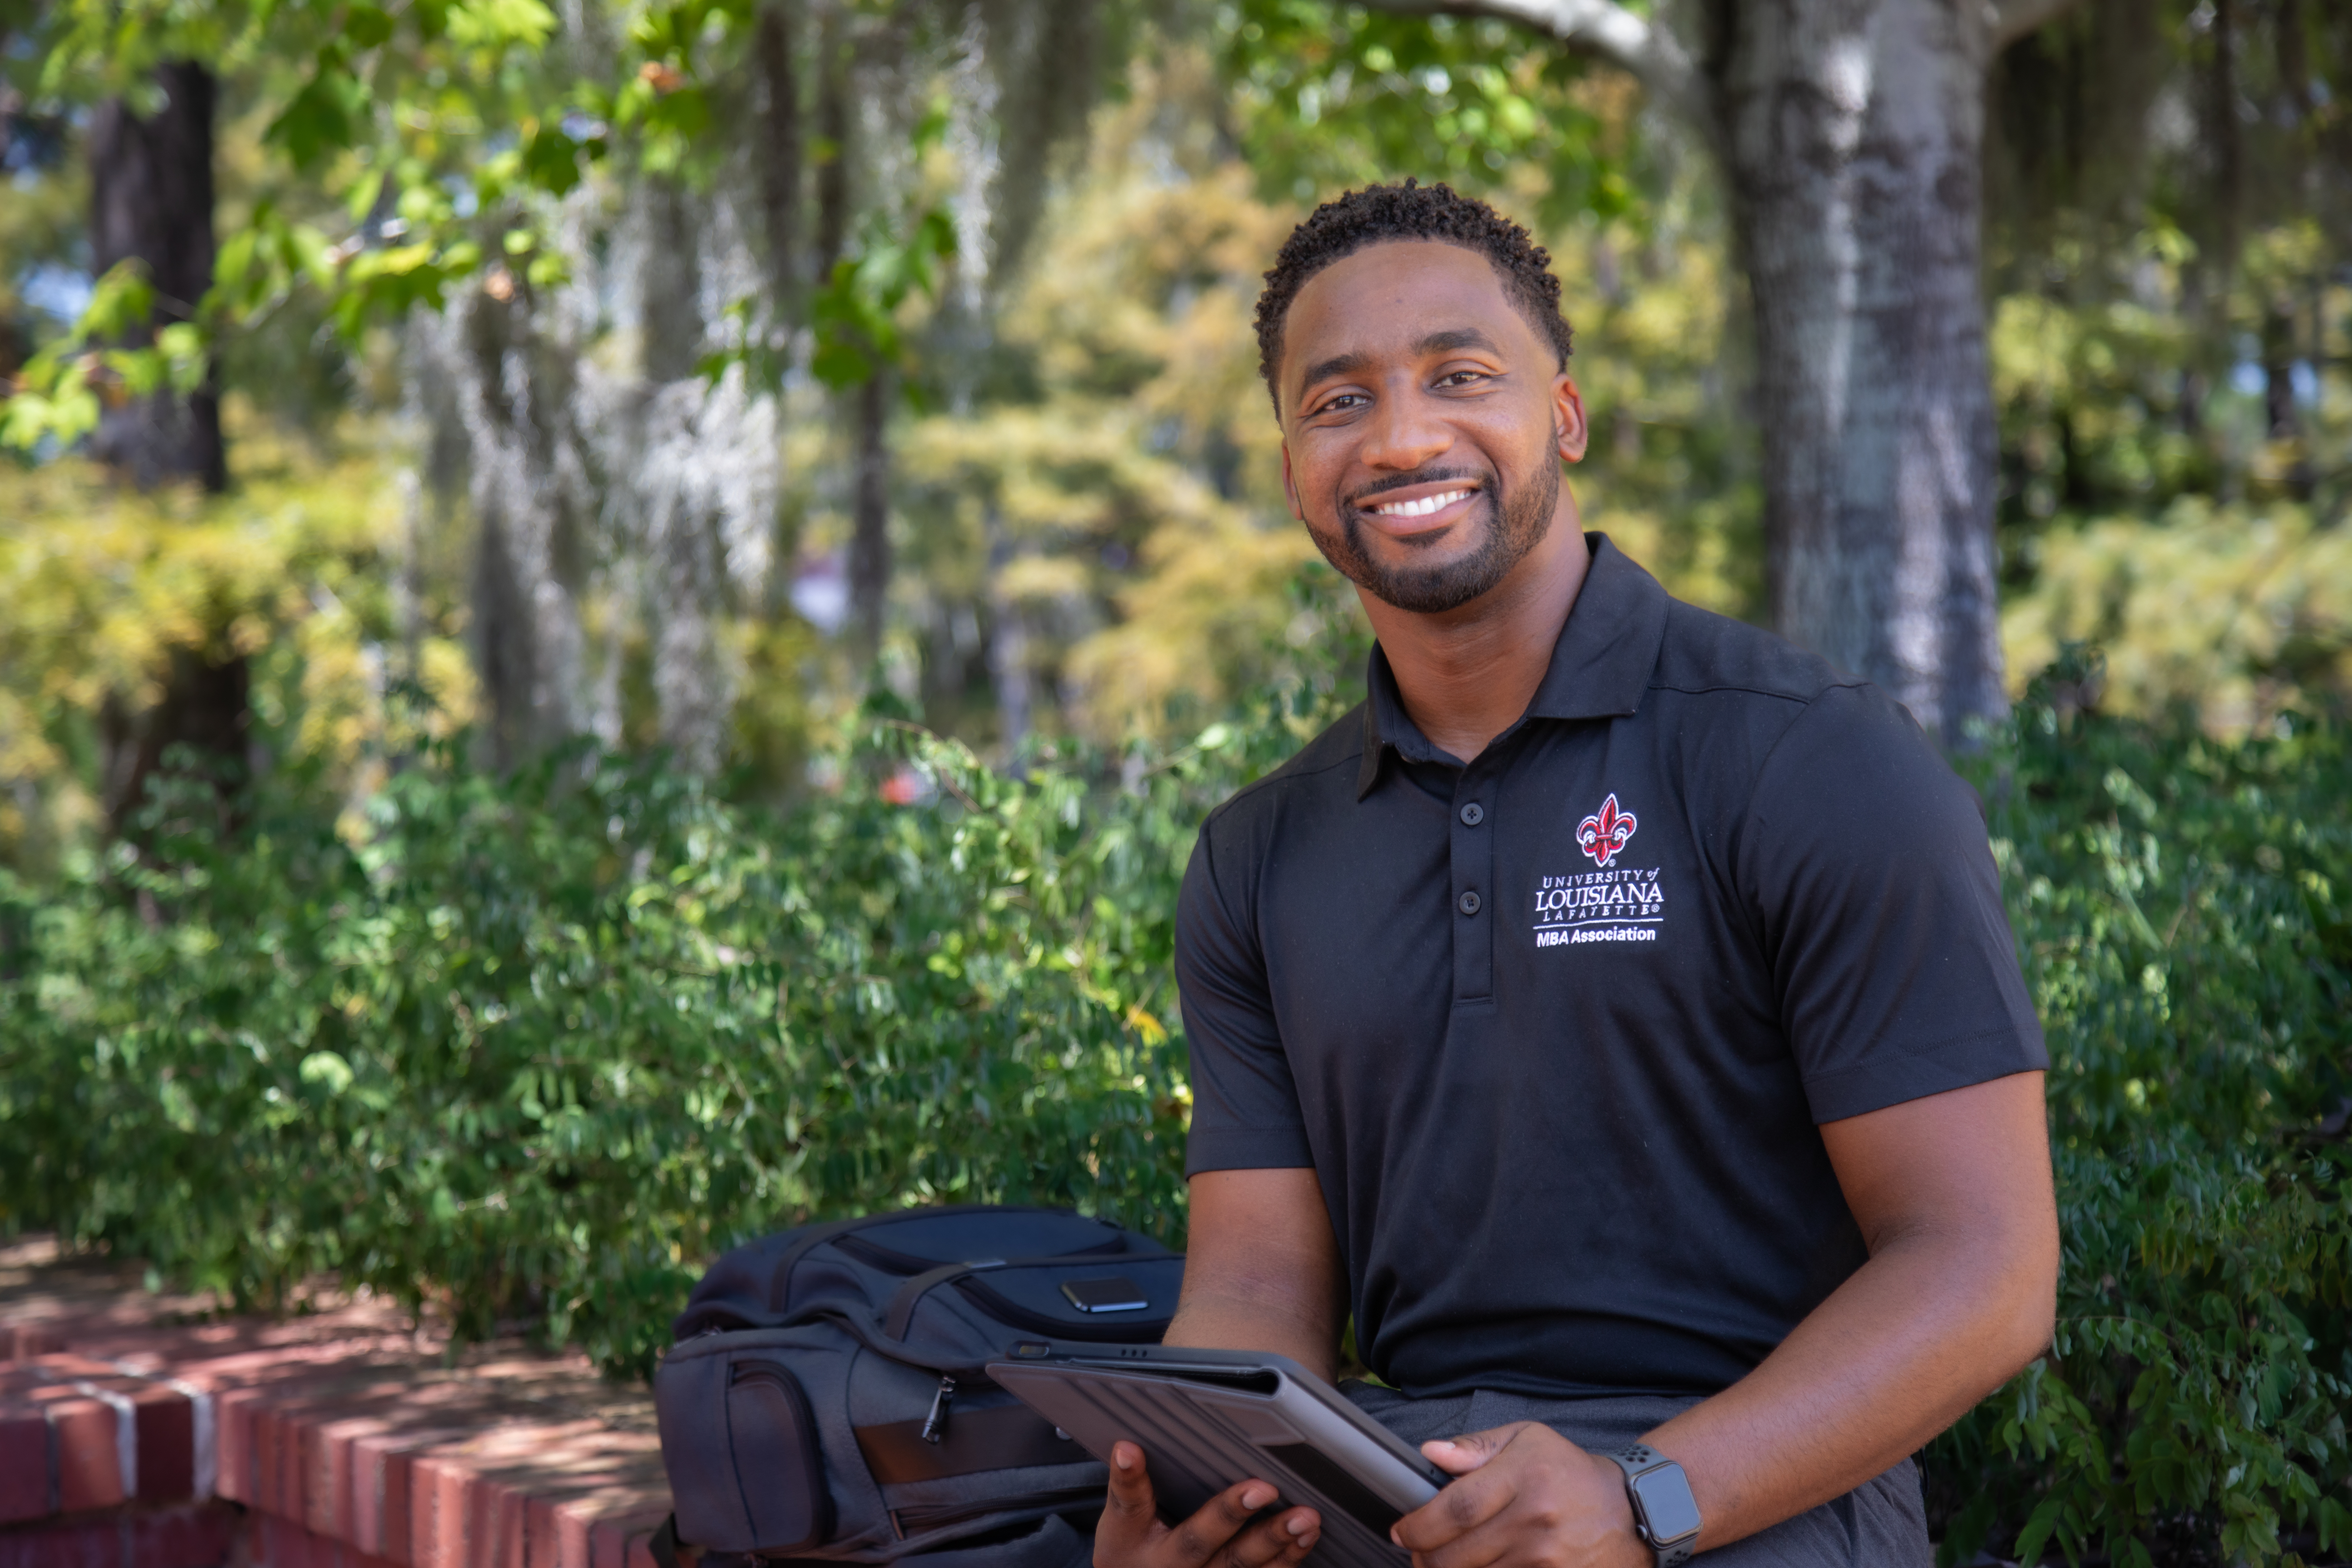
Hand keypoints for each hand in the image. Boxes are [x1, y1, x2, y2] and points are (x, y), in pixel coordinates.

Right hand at [1094, 1440, 1322, 1567]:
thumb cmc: (1132, 1552)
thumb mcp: (1122, 1522)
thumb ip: (1128, 1485)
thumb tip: (1126, 1447)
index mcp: (1135, 1540)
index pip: (1133, 1504)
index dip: (1132, 1478)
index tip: (1131, 1450)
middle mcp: (1172, 1567)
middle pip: (1199, 1541)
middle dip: (1230, 1515)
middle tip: (1262, 1489)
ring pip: (1240, 1566)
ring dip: (1274, 1542)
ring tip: (1303, 1518)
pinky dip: (1287, 1560)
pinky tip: (1305, 1539)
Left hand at [1391, 1423, 1646, 1567]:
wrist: (1630, 1510)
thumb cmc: (1569, 1471)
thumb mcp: (1526, 1440)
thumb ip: (1475, 1447)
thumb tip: (1430, 1453)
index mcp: (1524, 1476)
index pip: (1456, 1508)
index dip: (1419, 1525)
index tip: (1401, 1532)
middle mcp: (1535, 1520)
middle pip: (1458, 1554)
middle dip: (1425, 1557)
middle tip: (1417, 1552)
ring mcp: (1548, 1559)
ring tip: (1443, 1562)